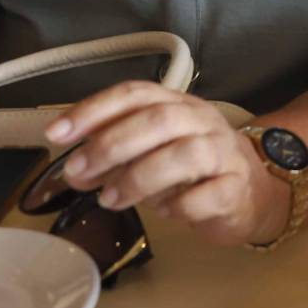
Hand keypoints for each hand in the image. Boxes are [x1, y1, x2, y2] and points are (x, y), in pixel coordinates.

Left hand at [47, 82, 287, 246]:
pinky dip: (177, 206)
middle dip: (111, 144)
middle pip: (158, 119)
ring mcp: (224, 154)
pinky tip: (164, 213)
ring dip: (137, 177)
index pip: (136, 94)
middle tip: (78, 172)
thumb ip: (115, 154)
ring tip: (110, 200)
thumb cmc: (192, 171)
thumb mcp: (152, 152)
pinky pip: (205, 196)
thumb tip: (74, 169)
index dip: (93, 110)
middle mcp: (203, 122)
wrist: (251, 193)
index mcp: (179, 105)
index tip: (57, 133)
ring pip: (182, 155)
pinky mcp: (236, 189)